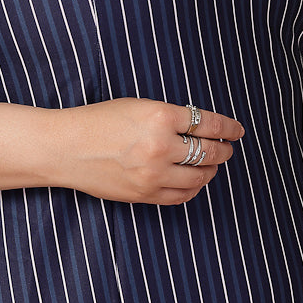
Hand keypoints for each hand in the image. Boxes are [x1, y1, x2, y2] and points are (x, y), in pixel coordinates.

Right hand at [61, 98, 244, 204]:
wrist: (65, 148)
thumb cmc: (98, 121)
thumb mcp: (137, 106)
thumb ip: (169, 117)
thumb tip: (201, 129)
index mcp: (160, 116)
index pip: (209, 124)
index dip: (229, 128)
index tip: (237, 131)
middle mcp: (160, 146)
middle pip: (209, 151)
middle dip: (223, 150)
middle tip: (227, 149)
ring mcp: (154, 174)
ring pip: (199, 176)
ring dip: (211, 170)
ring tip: (212, 165)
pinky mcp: (145, 194)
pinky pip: (182, 196)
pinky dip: (193, 188)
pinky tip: (193, 181)